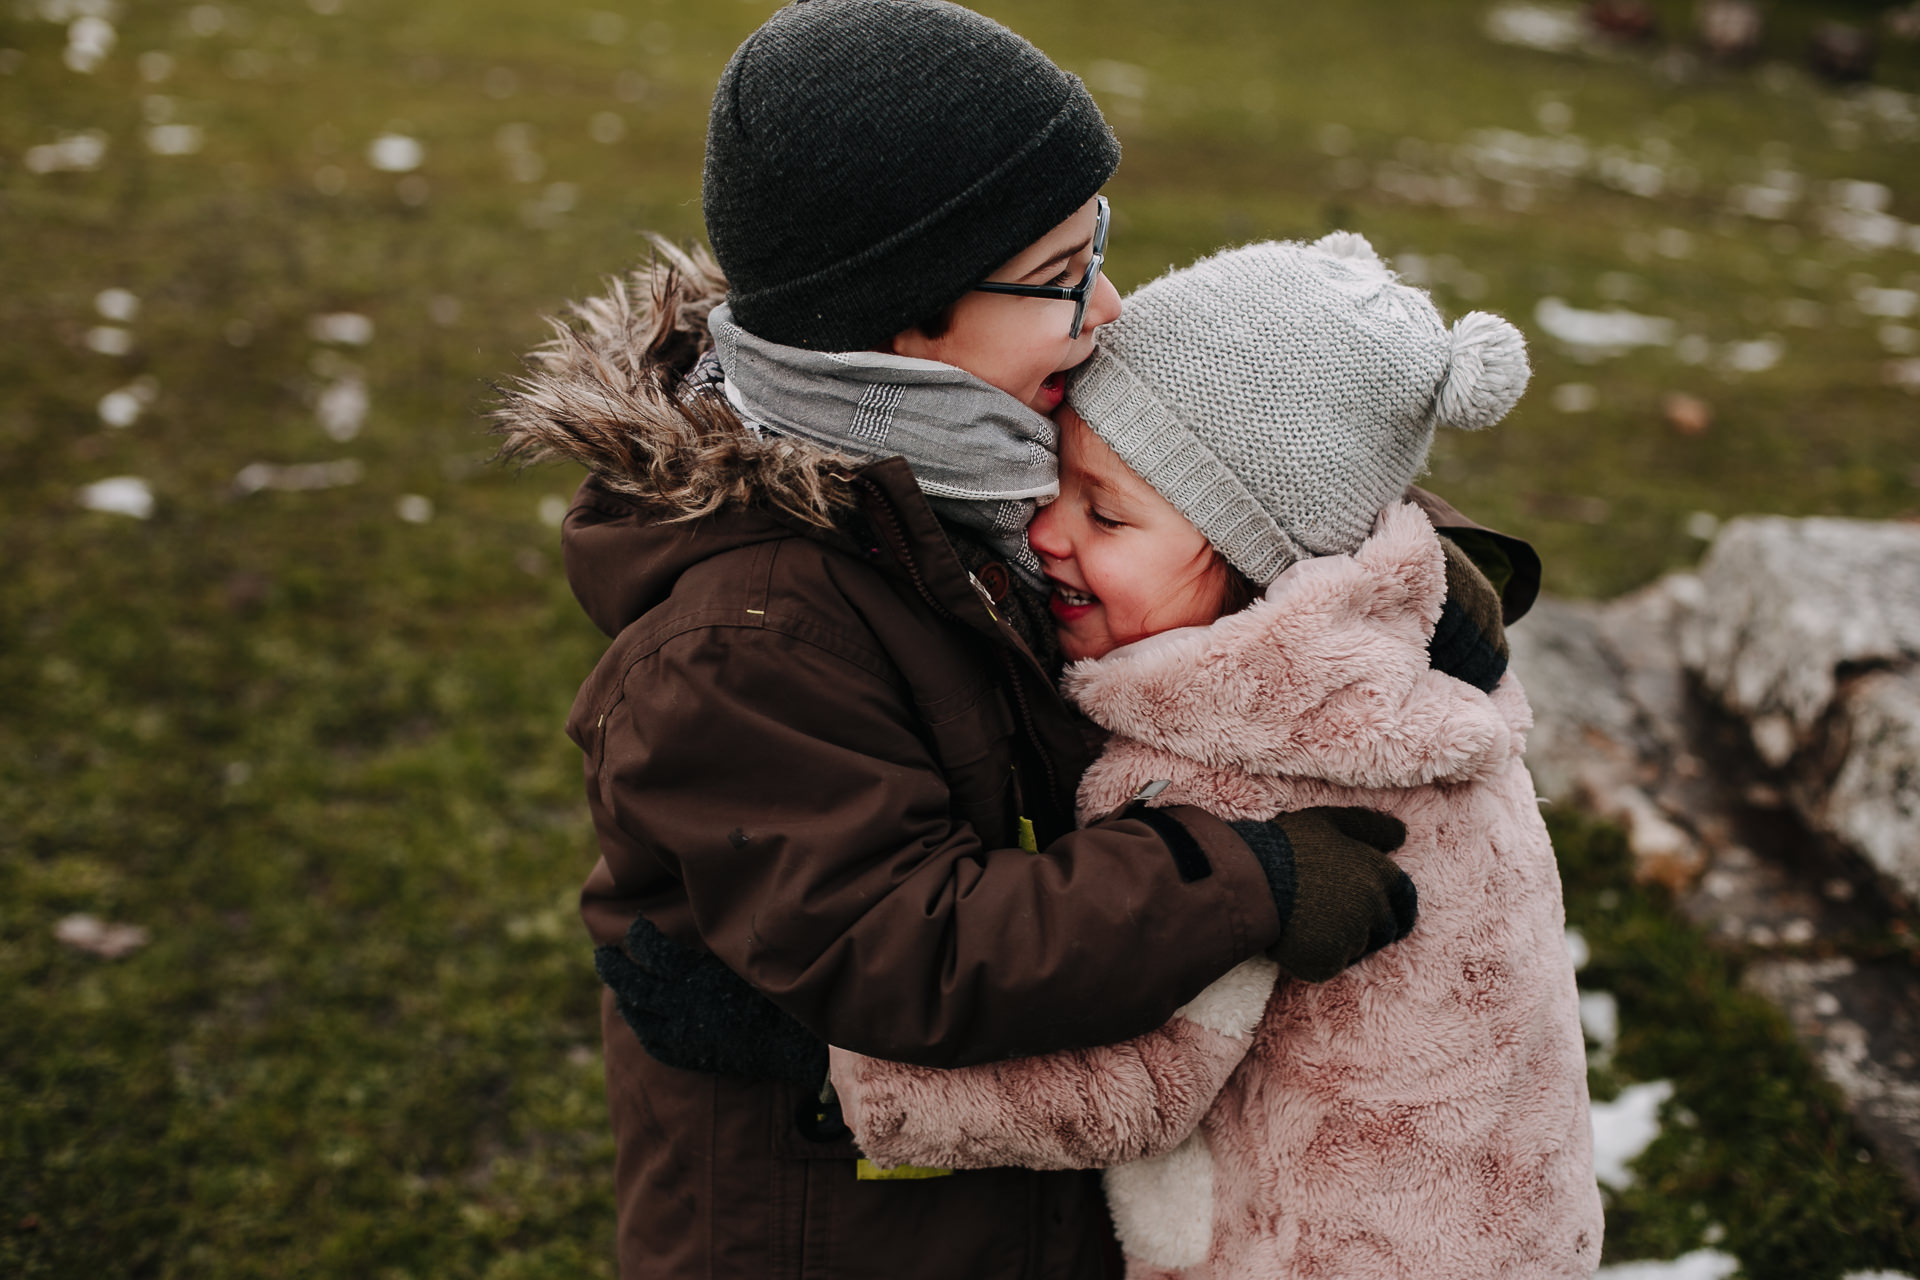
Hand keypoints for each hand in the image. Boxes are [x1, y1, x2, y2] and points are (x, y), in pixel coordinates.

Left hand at [595, 914, 827, 1086]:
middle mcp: (682, 1007)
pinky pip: (651, 1041)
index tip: (636, 922)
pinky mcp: (686, 1055)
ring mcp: (681, 1035)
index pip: (654, 952)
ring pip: (638, 1014)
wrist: (791, 1046)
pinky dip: (640, 1025)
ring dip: (624, 995)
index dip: (640, 934)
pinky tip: (637, 1014)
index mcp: (697, 979)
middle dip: (614, 966)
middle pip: (634, 984)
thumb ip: (717, 942)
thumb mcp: (746, 959)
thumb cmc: (775, 993)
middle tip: (602, 952)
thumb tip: (698, 912)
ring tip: (615, 982)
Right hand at [1229, 807, 1415, 981]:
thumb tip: (1402, 835)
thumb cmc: (1289, 845)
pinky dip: (1318, 957)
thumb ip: (1371, 827)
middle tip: (1335, 917)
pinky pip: (1330, 965)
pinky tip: (1299, 938)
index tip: (1386, 913)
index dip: (1397, 907)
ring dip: (1342, 941)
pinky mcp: (1327, 962)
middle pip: (1384, 929)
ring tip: (1310, 923)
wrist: (1250, 878)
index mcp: (1380, 875)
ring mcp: (1352, 938)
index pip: (1405, 899)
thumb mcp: (1332, 821)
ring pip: (1357, 949)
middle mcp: (1374, 909)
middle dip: (1368, 926)